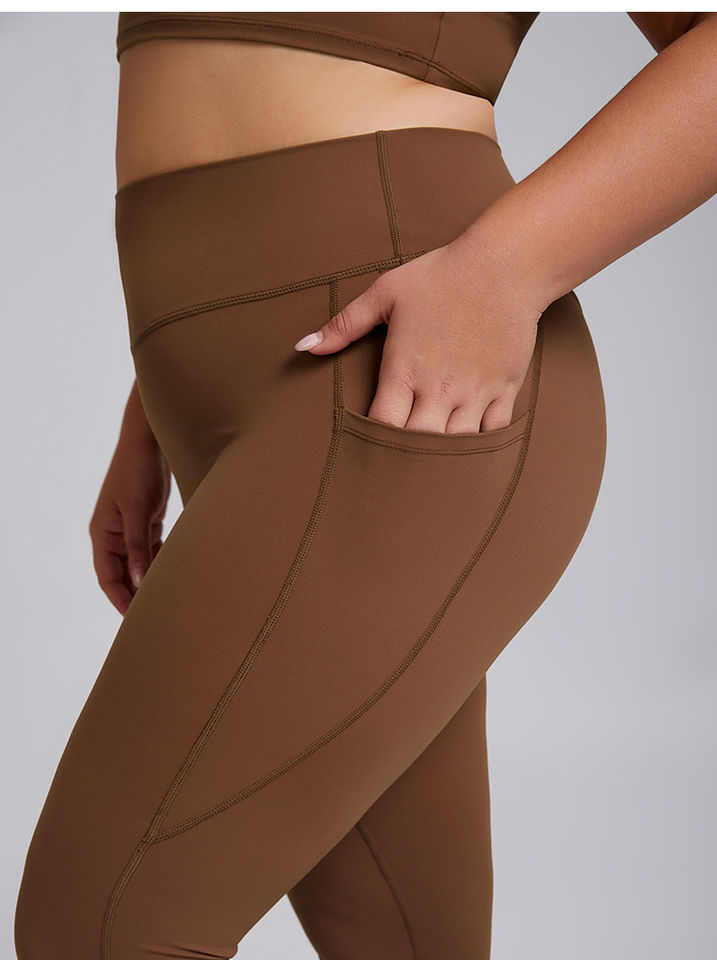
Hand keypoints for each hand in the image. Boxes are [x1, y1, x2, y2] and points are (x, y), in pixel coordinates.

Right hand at [88, 432, 170, 615]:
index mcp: (103, 534)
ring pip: (139, 564)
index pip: (108, 577)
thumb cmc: (138, 472)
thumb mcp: (138, 511)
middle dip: (136, 594)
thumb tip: (137, 580)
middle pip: (123, 574)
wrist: (150, 443)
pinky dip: (161, 562)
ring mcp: (131, 529)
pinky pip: (152, 551)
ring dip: (151, 579)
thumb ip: (138, 546)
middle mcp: (114, 535)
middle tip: (157, 615)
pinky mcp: (147, 522)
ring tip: (169, 599)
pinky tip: (177, 574)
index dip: (120, 599)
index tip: (136, 619)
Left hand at [294, 239, 542, 433]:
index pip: (382, 425)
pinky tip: (468, 439)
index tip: (366, 444)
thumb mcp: (386, 293)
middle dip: (406, 457)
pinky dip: (481, 441)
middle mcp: (439, 387)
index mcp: (405, 368)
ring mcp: (475, 390)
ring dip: (443, 453)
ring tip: (430, 457)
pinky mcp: (505, 388)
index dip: (371, 441)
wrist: (506, 263)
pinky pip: (494, 433)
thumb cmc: (442, 275)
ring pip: (457, 445)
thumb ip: (344, 325)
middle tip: (397, 462)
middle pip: (418, 445)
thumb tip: (304, 346)